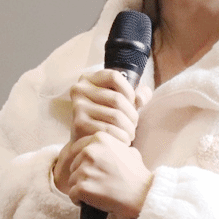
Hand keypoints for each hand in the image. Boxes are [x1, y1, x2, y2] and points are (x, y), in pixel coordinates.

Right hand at [53, 69, 150, 197]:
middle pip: (117, 98)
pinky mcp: (78, 124)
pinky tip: (123, 141)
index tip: (133, 103)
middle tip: (134, 125)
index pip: (114, 76)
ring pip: (115, 116)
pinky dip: (121, 137)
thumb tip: (141, 98)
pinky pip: (109, 130)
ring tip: (130, 134)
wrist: (86, 141)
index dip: (129, 90)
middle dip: (132, 115)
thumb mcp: (122, 100)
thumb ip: (139, 94)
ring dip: (129, 128)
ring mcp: (77, 107)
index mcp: (88, 79)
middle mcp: (79, 90)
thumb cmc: (107, 117)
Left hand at [61, 132, 152, 218]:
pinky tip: (93, 201)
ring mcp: (85, 169)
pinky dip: (79, 200)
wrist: (142, 196)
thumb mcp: (129, 151)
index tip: (96, 171)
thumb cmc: (137, 176)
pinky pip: (72, 194)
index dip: (86, 162)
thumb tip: (106, 148)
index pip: (79, 149)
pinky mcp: (82, 187)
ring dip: (82, 188)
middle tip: (100, 183)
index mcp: (99, 138)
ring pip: (72, 180)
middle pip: (74, 165)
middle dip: (83, 174)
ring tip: (99, 192)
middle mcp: (89, 151)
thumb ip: (113, 146)